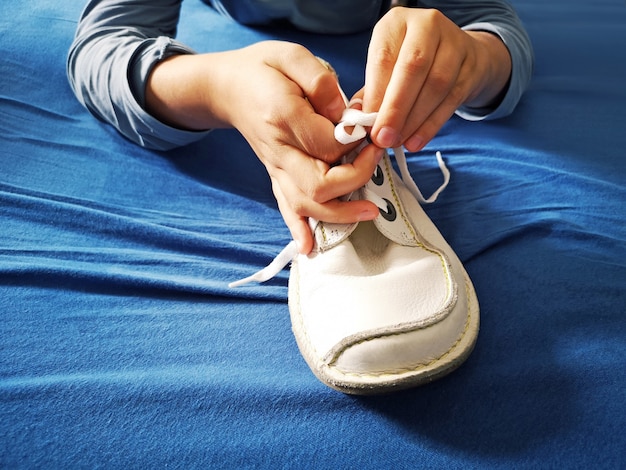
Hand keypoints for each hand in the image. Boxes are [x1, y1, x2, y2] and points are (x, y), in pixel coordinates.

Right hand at [145, 41, 381, 253]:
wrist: (227, 87)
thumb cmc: (262, 69)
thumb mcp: (290, 55)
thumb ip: (319, 81)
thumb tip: (344, 114)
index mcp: (283, 117)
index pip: (329, 144)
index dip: (357, 141)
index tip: (372, 128)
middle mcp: (278, 150)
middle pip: (319, 185)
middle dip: (357, 179)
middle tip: (377, 159)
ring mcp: (275, 168)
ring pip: (305, 204)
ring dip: (339, 214)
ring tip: (370, 212)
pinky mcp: (275, 175)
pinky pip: (285, 207)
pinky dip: (298, 229)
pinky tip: (308, 248)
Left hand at [359, 7, 511, 150]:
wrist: (458, 55)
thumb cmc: (410, 65)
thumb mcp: (386, 68)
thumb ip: (372, 92)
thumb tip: (357, 121)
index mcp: (396, 22)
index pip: (384, 58)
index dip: (375, 95)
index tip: (367, 125)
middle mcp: (427, 26)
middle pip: (413, 68)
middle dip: (395, 109)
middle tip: (383, 138)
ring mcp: (454, 44)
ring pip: (435, 85)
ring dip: (413, 120)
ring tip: (397, 142)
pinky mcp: (471, 67)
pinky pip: (451, 100)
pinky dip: (431, 125)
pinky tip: (416, 141)